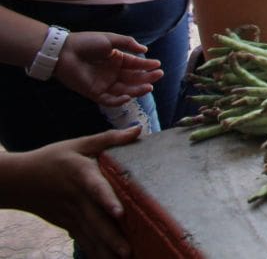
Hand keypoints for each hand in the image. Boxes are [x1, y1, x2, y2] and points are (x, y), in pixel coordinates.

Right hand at [1, 125, 140, 257]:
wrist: (20, 180)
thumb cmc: (53, 158)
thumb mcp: (79, 144)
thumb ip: (109, 138)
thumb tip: (138, 129)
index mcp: (81, 175)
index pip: (96, 188)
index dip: (107, 200)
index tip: (119, 213)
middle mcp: (77, 198)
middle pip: (94, 220)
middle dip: (111, 237)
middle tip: (128, 251)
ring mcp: (70, 214)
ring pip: (89, 234)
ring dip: (105, 249)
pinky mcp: (66, 224)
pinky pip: (82, 239)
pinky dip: (94, 251)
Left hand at [54, 33, 162, 107]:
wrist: (64, 52)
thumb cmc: (87, 43)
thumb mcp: (110, 39)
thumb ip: (128, 43)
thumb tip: (145, 49)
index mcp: (116, 59)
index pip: (135, 64)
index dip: (147, 65)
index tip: (158, 65)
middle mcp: (112, 72)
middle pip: (133, 78)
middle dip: (146, 78)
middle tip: (158, 76)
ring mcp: (104, 83)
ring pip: (124, 90)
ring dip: (137, 90)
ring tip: (149, 87)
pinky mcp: (94, 93)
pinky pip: (109, 100)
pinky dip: (119, 100)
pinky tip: (128, 96)